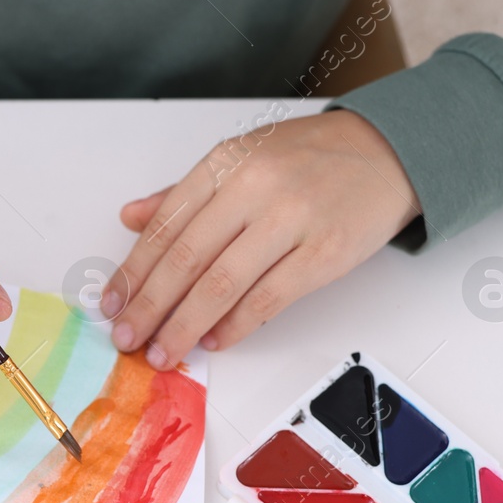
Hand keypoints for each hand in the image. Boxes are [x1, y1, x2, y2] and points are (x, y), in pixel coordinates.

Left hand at [102, 110, 420, 367]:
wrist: (390, 151)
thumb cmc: (312, 158)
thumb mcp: (242, 157)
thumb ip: (185, 192)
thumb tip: (132, 217)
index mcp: (225, 163)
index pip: (165, 226)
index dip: (133, 271)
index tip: (112, 303)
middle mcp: (254, 187)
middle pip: (186, 259)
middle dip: (149, 306)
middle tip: (128, 338)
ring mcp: (291, 220)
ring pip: (221, 284)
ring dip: (185, 325)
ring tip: (163, 351)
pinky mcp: (324, 253)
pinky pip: (268, 298)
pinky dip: (235, 325)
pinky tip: (214, 340)